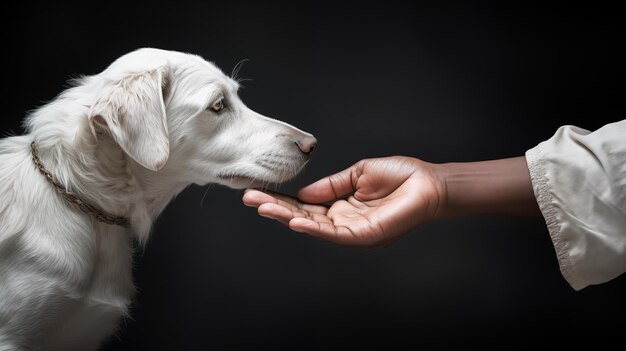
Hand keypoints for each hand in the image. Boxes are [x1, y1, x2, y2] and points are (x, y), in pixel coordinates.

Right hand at [243, 156, 445, 247]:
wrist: (428, 183)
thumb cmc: (399, 177)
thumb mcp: (356, 174)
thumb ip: (330, 186)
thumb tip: (303, 193)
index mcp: (340, 206)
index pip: (304, 204)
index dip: (281, 198)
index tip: (258, 190)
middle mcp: (342, 221)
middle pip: (302, 216)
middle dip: (275, 208)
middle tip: (248, 198)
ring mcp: (351, 230)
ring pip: (312, 226)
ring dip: (286, 217)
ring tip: (263, 207)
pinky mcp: (363, 235)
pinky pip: (333, 234)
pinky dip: (312, 228)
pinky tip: (294, 220)